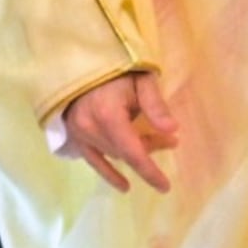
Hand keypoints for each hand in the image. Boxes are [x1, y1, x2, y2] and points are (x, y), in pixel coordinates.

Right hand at [58, 70, 177, 193]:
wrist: (80, 60)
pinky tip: (124, 185)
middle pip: (126, 152)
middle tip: (170, 140)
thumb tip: (173, 130)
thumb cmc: (115, 68)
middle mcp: (91, 128)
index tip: (165, 186)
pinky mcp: (73, 135)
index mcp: (108, 115)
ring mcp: (79, 133)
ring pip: (113, 154)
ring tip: (152, 140)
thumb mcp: (141, 79)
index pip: (133, 152)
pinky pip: (93, 160)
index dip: (150, 172)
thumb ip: (155, 105)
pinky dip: (108, 172)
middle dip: (150, 149)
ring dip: (134, 153)